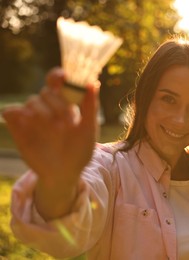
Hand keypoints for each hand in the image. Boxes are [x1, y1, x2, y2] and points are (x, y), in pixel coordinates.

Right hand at [2, 67, 99, 218]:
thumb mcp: (89, 129)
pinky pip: (11, 112)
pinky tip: (29, 124)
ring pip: (32, 101)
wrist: (64, 173)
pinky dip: (18, 114)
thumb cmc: (80, 150)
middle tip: (67, 124)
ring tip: (56, 131)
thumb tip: (93, 83)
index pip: (57, 81)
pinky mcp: (18, 127)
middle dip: (58, 105)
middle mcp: (47, 107)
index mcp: (65, 104)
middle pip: (46, 92)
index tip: (63, 78)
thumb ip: (90, 106)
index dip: (57, 76)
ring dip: (44, 113)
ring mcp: (31, 116)